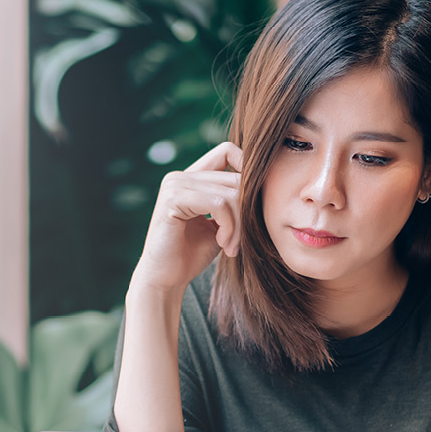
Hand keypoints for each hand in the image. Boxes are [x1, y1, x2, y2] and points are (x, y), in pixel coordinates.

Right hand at [130, 142, 242, 295]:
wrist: (165, 280)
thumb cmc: (191, 255)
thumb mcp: (219, 224)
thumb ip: (233, 203)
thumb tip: (265, 185)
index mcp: (191, 177)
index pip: (228, 151)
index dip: (248, 169)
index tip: (254, 205)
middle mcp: (180, 176)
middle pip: (236, 177)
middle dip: (247, 212)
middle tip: (241, 241)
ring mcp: (175, 184)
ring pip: (230, 194)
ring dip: (239, 226)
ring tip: (232, 247)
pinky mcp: (173, 199)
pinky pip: (218, 204)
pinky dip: (228, 227)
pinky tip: (223, 244)